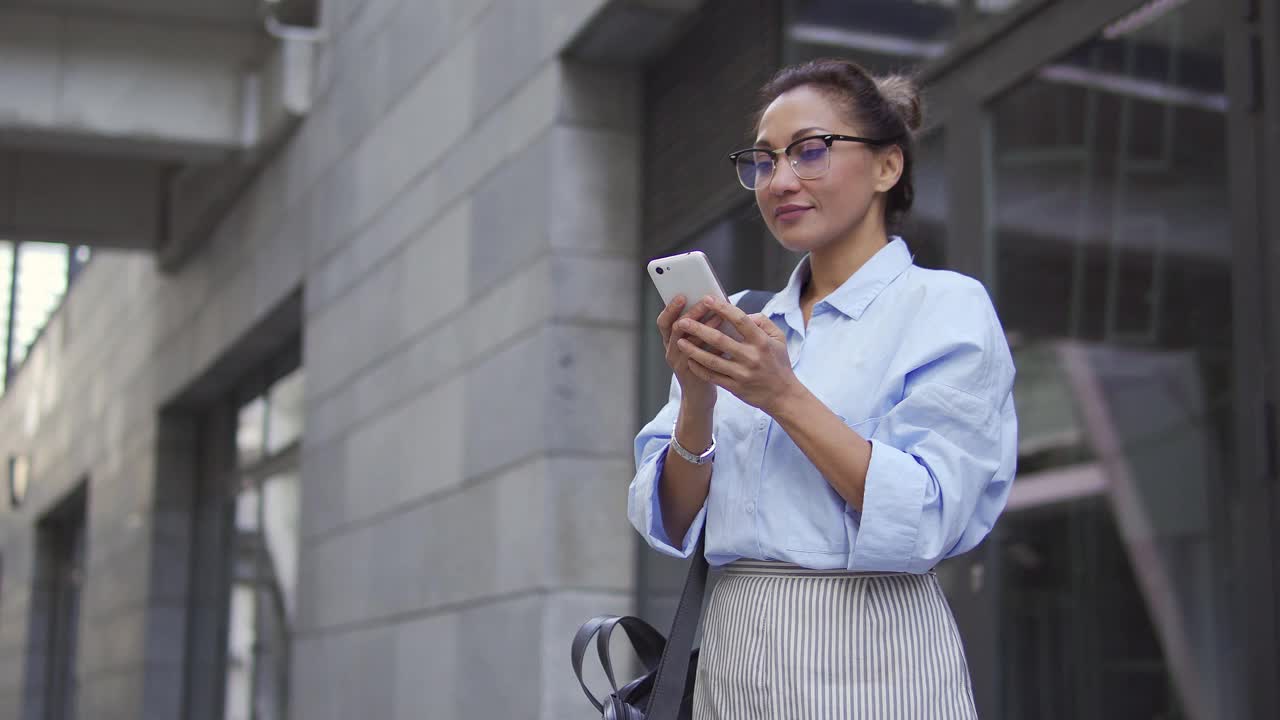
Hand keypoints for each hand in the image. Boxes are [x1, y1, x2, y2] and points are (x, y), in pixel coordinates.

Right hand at [656, 295, 726, 409]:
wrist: (699, 395)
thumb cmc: (701, 363)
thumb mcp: (694, 344)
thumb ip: (698, 326)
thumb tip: (714, 302)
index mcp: (670, 340)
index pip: (664, 321)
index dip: (670, 308)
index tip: (682, 295)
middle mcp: (671, 351)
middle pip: (676, 328)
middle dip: (691, 314)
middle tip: (705, 302)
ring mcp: (679, 364)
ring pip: (689, 343)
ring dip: (705, 328)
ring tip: (719, 316)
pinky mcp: (692, 374)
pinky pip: (702, 358)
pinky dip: (713, 346)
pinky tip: (726, 338)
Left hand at [674, 297, 798, 413]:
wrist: (783, 396)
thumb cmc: (779, 363)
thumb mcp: (778, 338)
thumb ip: (762, 322)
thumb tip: (743, 314)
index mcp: (761, 341)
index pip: (740, 320)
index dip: (723, 308)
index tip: (707, 299)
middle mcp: (751, 357)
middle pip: (720, 340)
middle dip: (698, 329)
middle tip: (682, 321)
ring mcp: (742, 374)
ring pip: (712, 360)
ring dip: (693, 350)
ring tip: (679, 341)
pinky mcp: (735, 387)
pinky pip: (713, 377)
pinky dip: (699, 369)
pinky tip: (689, 360)